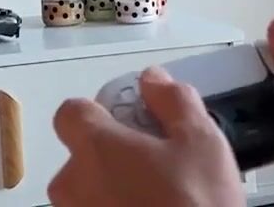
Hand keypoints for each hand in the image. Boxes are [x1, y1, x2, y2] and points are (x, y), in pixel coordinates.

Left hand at [48, 67, 243, 206]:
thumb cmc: (196, 206)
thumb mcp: (202, 142)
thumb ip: (173, 101)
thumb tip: (153, 79)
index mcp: (95, 147)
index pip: (72, 112)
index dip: (99, 112)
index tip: (129, 121)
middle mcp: (74, 184)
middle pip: (80, 157)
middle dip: (111, 158)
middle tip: (154, 166)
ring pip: (88, 194)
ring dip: (113, 191)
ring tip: (157, 198)